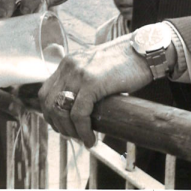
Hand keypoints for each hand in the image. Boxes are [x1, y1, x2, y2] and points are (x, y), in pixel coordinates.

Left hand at [38, 35, 153, 147]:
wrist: (145, 51)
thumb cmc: (126, 63)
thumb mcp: (97, 69)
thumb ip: (84, 81)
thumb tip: (81, 107)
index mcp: (68, 63)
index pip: (46, 92)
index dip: (50, 114)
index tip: (62, 126)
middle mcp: (69, 66)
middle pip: (49, 102)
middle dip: (57, 125)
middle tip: (72, 136)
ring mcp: (79, 73)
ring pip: (61, 110)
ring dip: (69, 130)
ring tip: (82, 139)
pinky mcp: (92, 82)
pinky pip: (79, 113)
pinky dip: (82, 130)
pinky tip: (91, 138)